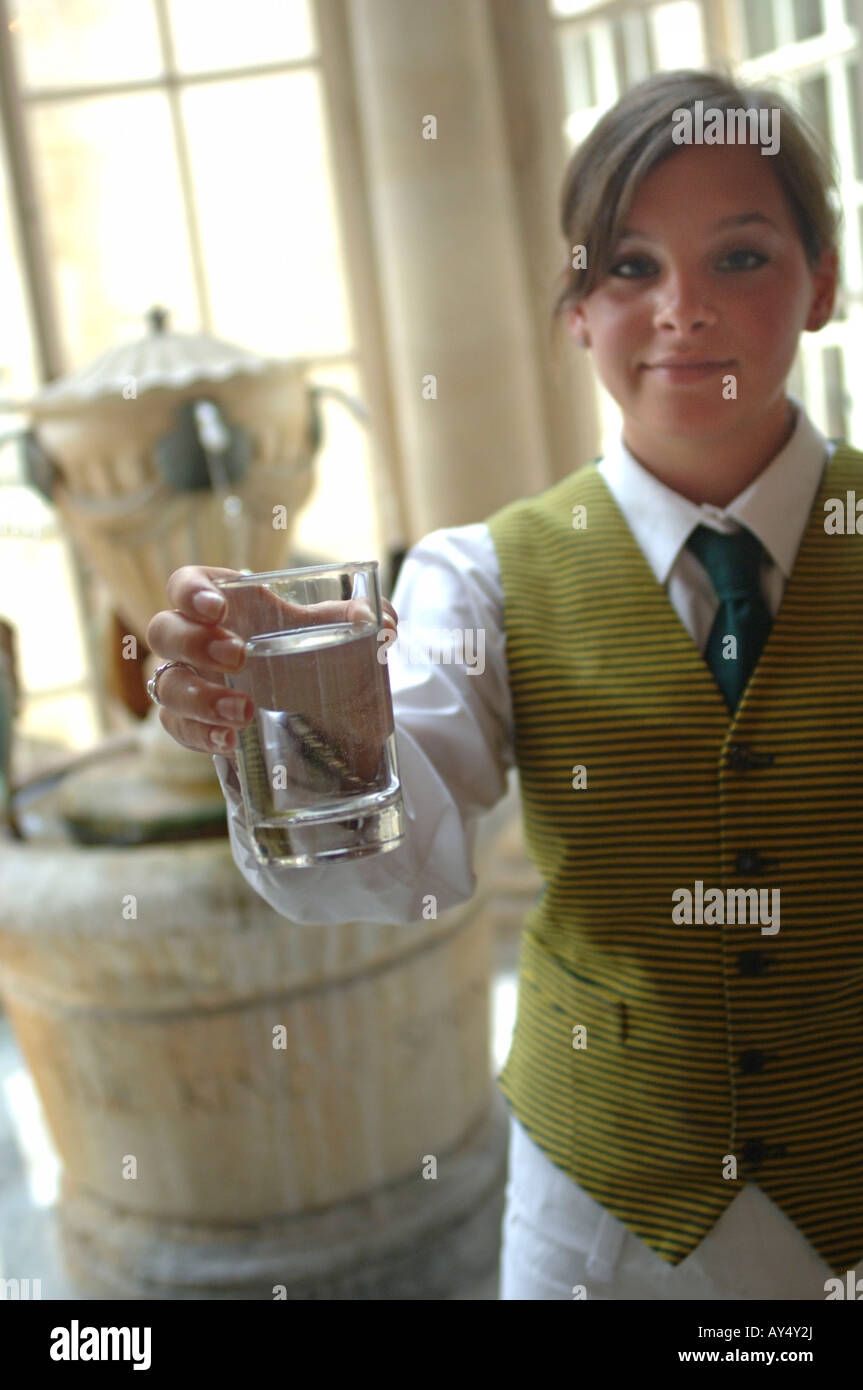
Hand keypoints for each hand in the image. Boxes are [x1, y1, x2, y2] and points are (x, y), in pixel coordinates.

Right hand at [145, 565, 397, 759]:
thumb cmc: (322, 655)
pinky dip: (201, 734)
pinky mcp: (194, 724)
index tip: (217, 608)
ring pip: (166, 685)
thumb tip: (385, 623)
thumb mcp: (344, 636)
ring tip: (243, 711)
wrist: (332, 715)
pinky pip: (179, 728)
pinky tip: (231, 741)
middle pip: (164, 631)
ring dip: (198, 697)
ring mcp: (192, 683)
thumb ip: (364, 620)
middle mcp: (199, 641)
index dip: (190, 591)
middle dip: (193, 642)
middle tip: (238, 656)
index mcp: (229, 604)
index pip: (187, 584)